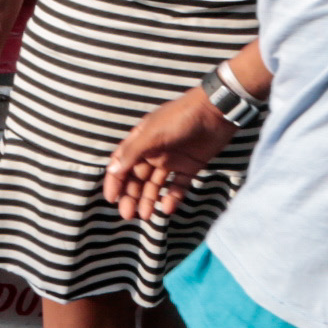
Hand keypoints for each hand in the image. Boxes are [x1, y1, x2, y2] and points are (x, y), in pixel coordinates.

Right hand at [103, 88, 231, 219]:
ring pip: (156, 185)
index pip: (122, 164)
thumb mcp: (153, 134)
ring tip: (147, 215)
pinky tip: (167, 208)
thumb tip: (113, 171)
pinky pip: (178, 186)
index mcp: (141, 142)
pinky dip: (172, 197)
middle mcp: (154, 152)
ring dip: (149, 200)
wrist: (216, 111)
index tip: (111, 199)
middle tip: (129, 215)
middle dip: (131, 196)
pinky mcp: (190, 167)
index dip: (115, 182)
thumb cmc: (180, 118)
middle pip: (137, 179)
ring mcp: (172, 160)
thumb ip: (132, 153)